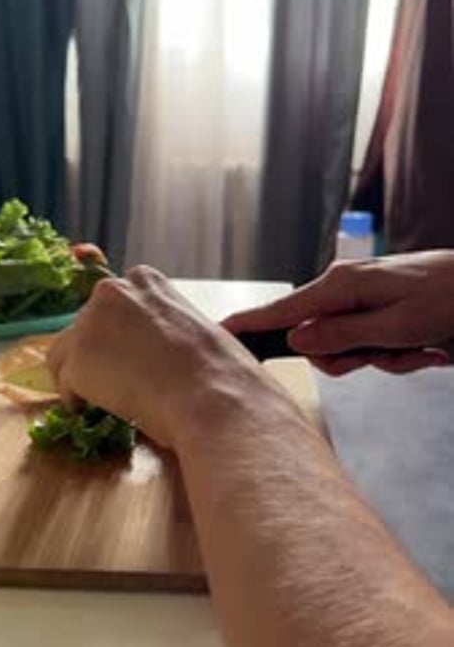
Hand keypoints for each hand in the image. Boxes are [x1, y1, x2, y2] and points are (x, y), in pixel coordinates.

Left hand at [47, 266, 270, 447]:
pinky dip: (76, 401)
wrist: (212, 395)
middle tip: (114, 384)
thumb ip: (162, 327)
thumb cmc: (217, 369)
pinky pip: (64, 385)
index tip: (125, 357)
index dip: (116, 335)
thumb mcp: (192, 327)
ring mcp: (89, 324)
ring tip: (104, 401)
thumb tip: (149, 352)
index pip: (111, 305)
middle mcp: (111, 292)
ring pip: (65, 354)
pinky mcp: (76, 360)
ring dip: (81, 377)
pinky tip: (98, 412)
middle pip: (84, 327)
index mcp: (144, 280)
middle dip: (96, 355)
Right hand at [224, 251, 453, 375]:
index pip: (281, 310)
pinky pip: (368, 345)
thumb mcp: (394, 325)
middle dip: (350, 359)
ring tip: (417, 348)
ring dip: (380, 359)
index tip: (216, 333)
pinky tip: (424, 347)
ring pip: (345, 348)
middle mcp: (344, 291)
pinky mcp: (377, 312)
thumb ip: (342, 334)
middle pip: (316, 340)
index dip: (248, 325)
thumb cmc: (447, 299)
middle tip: (386, 356)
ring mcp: (361, 301)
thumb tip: (295, 340)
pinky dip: (394, 354)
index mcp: (340, 286)